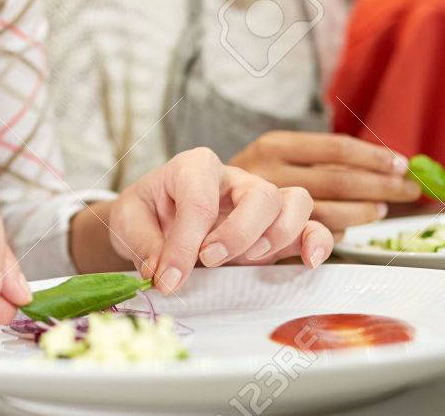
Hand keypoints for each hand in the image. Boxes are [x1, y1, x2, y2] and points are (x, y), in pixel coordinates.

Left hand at [107, 147, 332, 293]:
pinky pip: (312, 225)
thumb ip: (144, 245)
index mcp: (193, 167)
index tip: (169, 277)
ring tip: (248, 262)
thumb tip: (164, 274)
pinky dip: (316, 241)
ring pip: (294, 202)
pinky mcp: (275, 229)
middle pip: (260, 193)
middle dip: (238, 233)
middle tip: (209, 261)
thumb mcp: (127, 222)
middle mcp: (233, 180)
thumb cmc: (145, 214)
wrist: (153, 221)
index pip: (200, 197)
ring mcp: (259, 203)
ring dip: (277, 236)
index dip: (186, 241)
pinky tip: (309, 262)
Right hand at [230, 132, 420, 234]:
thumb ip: (316, 162)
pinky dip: (337, 235)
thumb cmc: (242, 182)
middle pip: (342, 181)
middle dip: (383, 186)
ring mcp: (268, 209)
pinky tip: (345, 229)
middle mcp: (271, 173)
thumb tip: (386, 165)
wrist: (186, 208)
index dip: (374, 157)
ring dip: (365, 213)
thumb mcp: (272, 159)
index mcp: (275, 146)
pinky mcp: (263, 239)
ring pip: (332, 214)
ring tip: (381, 209)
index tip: (402, 163)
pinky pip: (315, 237)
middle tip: (410, 189)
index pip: (336, 149)